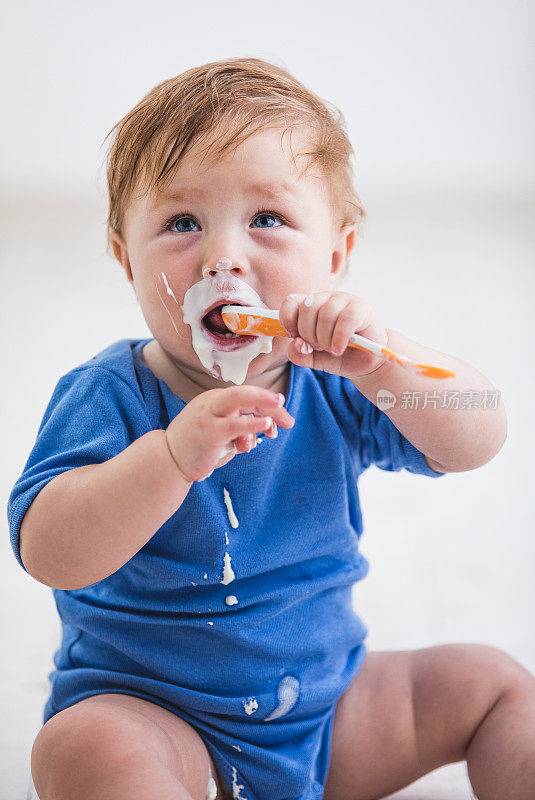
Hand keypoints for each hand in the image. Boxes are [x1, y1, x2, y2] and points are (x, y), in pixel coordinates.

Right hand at [165, 386, 294, 481]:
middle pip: (244, 394)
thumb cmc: (196, 449)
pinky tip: (265, 424)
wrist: (168, 461)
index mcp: (215, 401)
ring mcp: (209, 415)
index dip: (267, 405)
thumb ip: (241, 434)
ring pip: (238, 399)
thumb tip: (261, 434)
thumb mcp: (222, 438)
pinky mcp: (209, 431)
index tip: (282, 419)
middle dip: (268, 399)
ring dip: (262, 402)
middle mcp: (212, 402)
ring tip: (279, 408)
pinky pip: (234, 424)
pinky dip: (252, 423)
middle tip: (285, 406)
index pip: (245, 397)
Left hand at [280, 291, 387, 379]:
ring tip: (332, 350)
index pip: (291, 302)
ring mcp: (345, 300)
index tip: (295, 337)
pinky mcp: (362, 308)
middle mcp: (327, 299)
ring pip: (325, 314)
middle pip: (307, 309)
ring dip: (325, 339)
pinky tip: (339, 349)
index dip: (288, 320)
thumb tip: (295, 344)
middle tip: (320, 347)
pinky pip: (345, 319)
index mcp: (311, 306)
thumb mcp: (314, 359)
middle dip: (309, 335)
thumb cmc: (340, 356)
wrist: (368, 363)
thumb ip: (299, 354)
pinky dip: (339, 338)